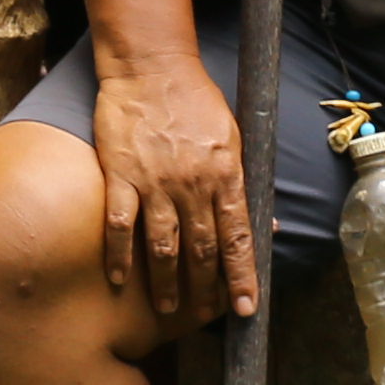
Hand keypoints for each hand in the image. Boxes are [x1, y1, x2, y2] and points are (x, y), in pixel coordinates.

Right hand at [87, 49, 256, 323]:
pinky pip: (120, 225)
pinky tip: (119, 279)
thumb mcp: (234, 136)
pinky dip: (119, 256)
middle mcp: (192, 185)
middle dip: (206, 289)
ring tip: (168, 308)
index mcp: (225, 175)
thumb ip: (242, 182)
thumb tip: (265, 221)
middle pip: (202, 250)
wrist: (150, 68)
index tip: (246, 308)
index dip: (243, 277)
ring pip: (163, 246)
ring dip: (166, 282)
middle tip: (205, 317)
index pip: (238, 238)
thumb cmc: (196, 100)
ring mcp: (154, 183)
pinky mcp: (121, 176)